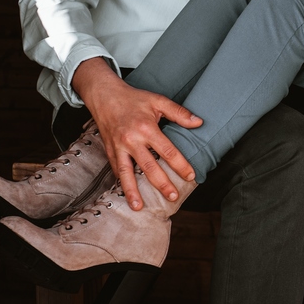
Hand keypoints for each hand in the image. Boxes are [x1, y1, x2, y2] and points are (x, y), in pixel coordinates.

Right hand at [72, 57, 203, 209]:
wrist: (105, 96)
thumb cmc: (134, 98)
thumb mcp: (158, 100)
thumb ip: (179, 112)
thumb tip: (199, 122)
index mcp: (146, 128)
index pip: (167, 151)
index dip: (180, 165)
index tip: (190, 176)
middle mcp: (131, 140)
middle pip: (149, 167)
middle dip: (162, 184)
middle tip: (173, 197)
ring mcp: (118, 147)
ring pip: (127, 173)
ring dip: (133, 191)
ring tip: (139, 207)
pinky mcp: (109, 151)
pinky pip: (116, 170)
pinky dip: (122, 183)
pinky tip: (128, 195)